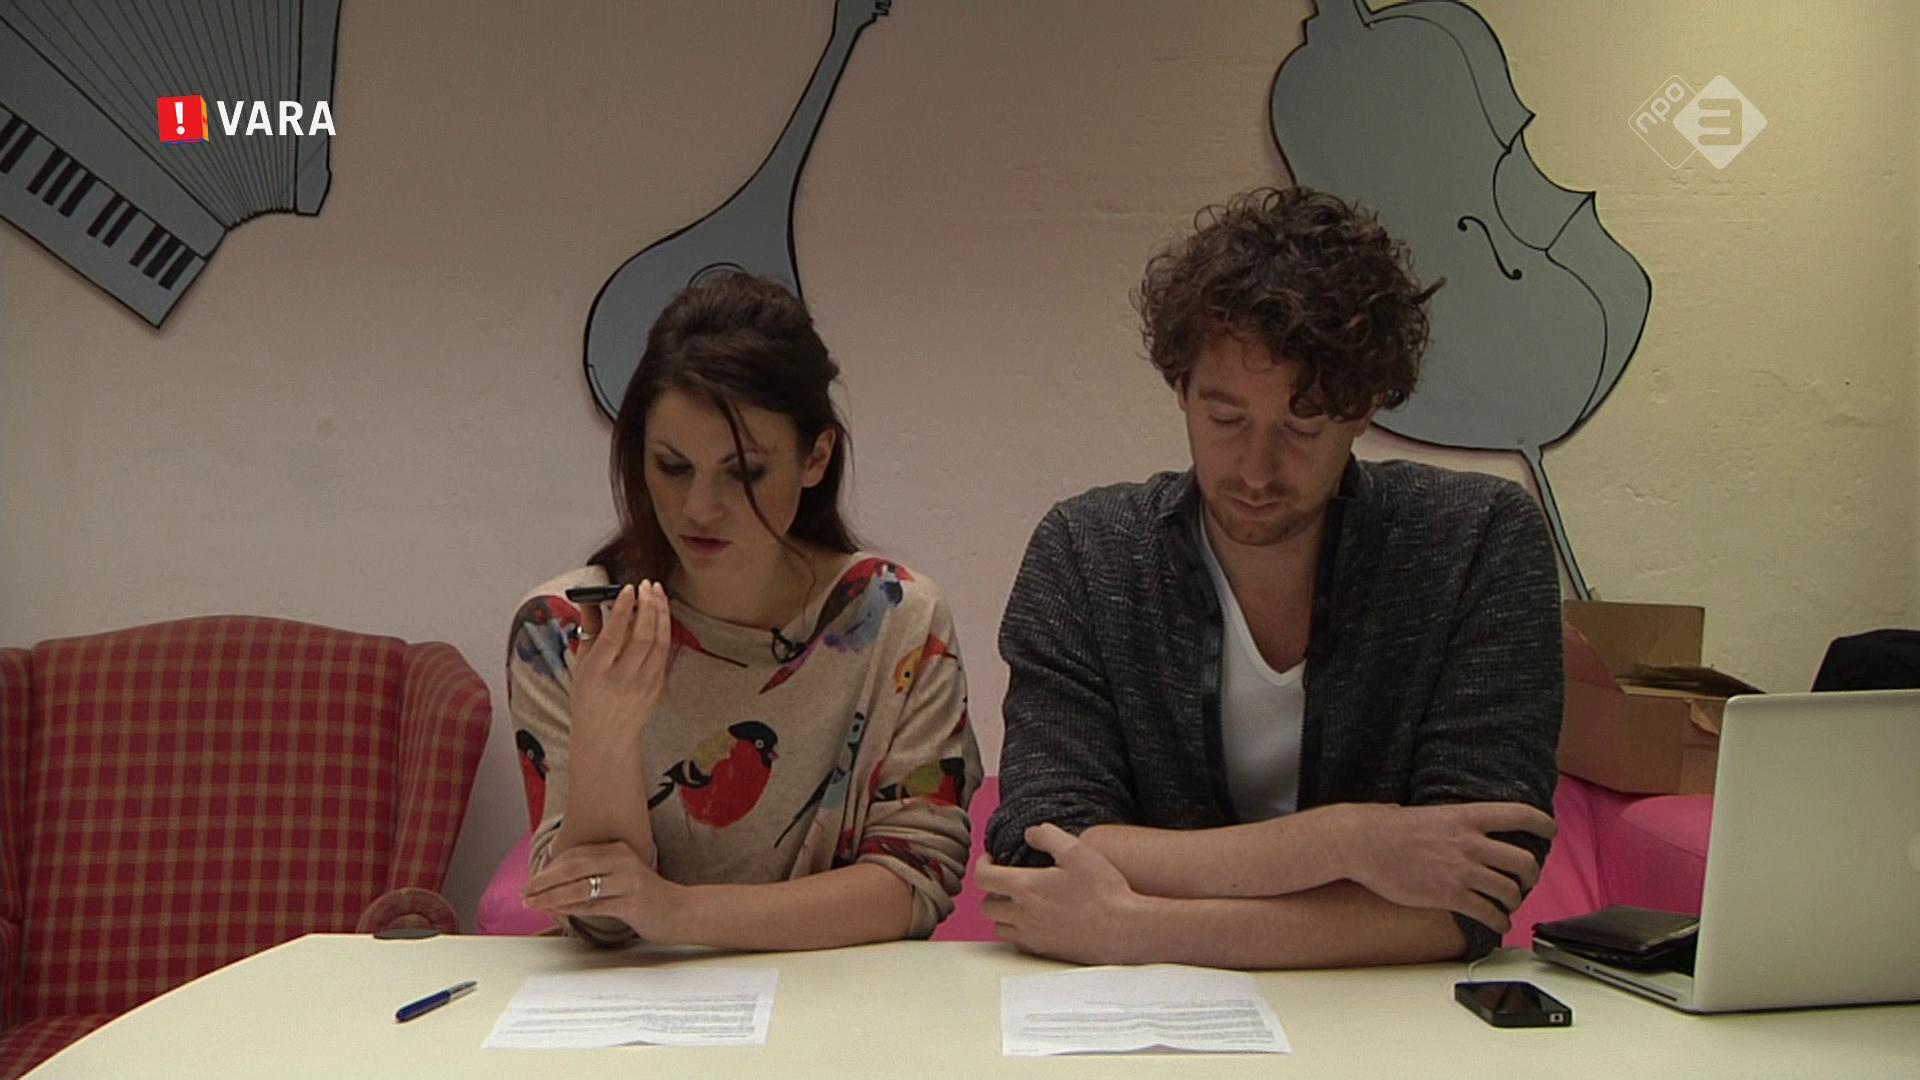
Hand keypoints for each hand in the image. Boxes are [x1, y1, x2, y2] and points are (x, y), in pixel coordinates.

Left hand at [523, 839, 681, 939]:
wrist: (682, 912)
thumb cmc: (647, 898)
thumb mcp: (620, 878)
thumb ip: (593, 876)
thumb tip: (553, 886)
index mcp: (618, 849)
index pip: (575, 854)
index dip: (549, 868)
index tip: (531, 882)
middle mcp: (623, 860)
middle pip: (574, 866)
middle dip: (544, 880)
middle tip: (525, 892)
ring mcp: (629, 881)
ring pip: (581, 886)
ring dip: (551, 896)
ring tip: (533, 903)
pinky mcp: (632, 902)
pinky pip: (593, 905)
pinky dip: (570, 908)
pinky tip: (556, 911)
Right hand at [570, 582, 670, 747]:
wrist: (605, 737)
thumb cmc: (587, 699)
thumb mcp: (580, 665)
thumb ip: (589, 630)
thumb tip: (591, 599)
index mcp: (597, 671)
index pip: (614, 634)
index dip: (623, 609)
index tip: (628, 588)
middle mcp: (622, 677)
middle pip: (642, 636)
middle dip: (647, 605)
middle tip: (647, 585)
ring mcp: (644, 683)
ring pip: (659, 642)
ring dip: (661, 613)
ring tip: (657, 592)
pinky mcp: (658, 686)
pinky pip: (664, 653)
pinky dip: (665, 630)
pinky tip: (661, 615)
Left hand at [976, 824, 1146, 964]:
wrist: (1123, 929)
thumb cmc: (1103, 891)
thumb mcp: (1077, 851)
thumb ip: (1048, 836)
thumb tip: (1030, 833)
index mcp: (1025, 888)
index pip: (982, 877)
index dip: (982, 864)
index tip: (992, 858)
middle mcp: (1022, 915)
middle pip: (986, 905)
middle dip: (992, 889)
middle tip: (1007, 879)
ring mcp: (1032, 937)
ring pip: (999, 927)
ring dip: (1003, 913)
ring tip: (1020, 901)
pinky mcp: (1045, 951)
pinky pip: (1018, 943)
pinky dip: (1018, 931)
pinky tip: (1035, 921)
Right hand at [1338, 802, 1554, 932]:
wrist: (1362, 844)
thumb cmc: (1387, 827)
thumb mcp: (1429, 812)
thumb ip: (1454, 820)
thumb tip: (1461, 826)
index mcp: (1466, 817)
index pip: (1519, 815)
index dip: (1543, 823)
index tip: (1550, 830)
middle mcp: (1470, 843)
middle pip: (1524, 861)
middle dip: (1531, 874)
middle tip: (1527, 879)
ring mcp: (1461, 871)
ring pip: (1510, 891)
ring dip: (1515, 900)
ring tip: (1509, 904)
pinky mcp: (1449, 896)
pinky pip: (1488, 913)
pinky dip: (1499, 922)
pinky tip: (1498, 924)